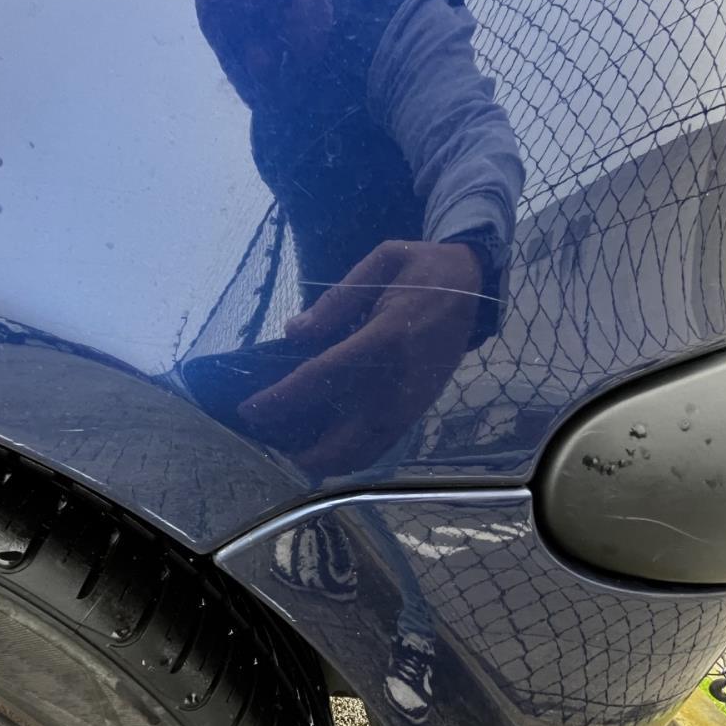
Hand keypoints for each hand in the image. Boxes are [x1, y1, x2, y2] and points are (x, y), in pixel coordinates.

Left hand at [237, 239, 483, 476]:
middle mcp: (402, 378)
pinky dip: (354, 456)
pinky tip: (328, 452)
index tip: (250, 410)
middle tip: (271, 448)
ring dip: (330, 461)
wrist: (475, 283)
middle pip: (347, 433)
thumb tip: (294, 333)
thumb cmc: (422, 268)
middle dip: (307, 450)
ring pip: (367, 448)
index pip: (323, 376)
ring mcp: (415, 399)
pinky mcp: (421, 407)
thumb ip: (335, 301)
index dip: (282, 398)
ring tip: (295, 457)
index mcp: (387, 336)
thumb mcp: (380, 264)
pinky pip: (384, 443)